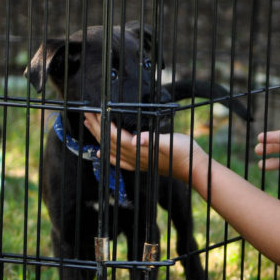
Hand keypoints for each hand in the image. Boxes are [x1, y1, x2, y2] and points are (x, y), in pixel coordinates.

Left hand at [83, 113, 200, 180]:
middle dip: (97, 128)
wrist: (192, 168)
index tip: (95, 111)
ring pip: (111, 150)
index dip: (103, 123)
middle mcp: (134, 157)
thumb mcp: (170, 142)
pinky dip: (108, 156)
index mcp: (139, 149)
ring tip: (90, 127)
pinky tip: (101, 153)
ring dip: (99, 138)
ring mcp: (137, 162)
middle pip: (109, 142)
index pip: (115, 135)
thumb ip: (153, 140)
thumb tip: (137, 140)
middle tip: (87, 114)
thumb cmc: (184, 152)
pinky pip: (119, 161)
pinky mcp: (141, 164)